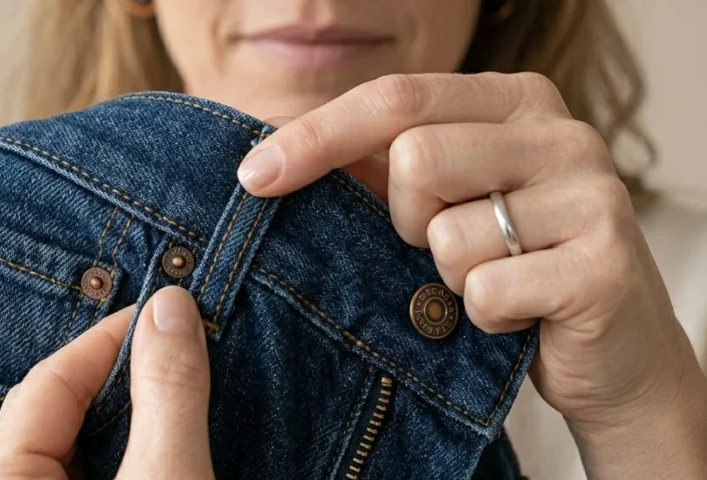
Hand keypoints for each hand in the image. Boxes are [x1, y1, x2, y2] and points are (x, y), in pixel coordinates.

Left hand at [0, 287, 213, 478]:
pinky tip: (171, 443)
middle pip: (58, 417)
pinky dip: (128, 460)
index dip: (109, 341)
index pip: (47, 384)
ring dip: (131, 425)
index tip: (167, 313)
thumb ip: (166, 396)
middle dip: (123, 380)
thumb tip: (170, 308)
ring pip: (76, 454)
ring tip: (184, 392)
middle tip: (182, 348)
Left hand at [238, 72, 706, 475]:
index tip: (253, 177)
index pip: (394, 97)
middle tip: (439, 248)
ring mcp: (592, 192)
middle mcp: (560, 131)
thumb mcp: (444, 202)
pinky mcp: (604, 263)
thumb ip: (379, 168)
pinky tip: (520, 315)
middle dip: (403, 221)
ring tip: (489, 280)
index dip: (316, 137)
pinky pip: (487, 291)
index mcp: (513, 99)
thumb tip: (269, 157)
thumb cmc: (509, 266)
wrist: (611, 352)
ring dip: (447, 277)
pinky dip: (484, 317)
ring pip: (448, 234)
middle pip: (416, 158)